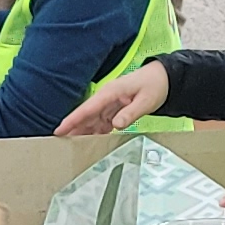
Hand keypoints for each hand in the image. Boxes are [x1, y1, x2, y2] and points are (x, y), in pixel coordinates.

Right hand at [58, 60, 172, 135]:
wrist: (164, 78)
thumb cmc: (155, 85)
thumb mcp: (146, 101)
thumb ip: (130, 113)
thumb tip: (115, 125)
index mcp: (111, 92)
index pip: (87, 108)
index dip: (72, 120)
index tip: (60, 130)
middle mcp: (107, 97)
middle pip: (86, 115)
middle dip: (73, 128)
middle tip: (61, 143)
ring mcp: (110, 103)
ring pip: (92, 120)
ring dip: (83, 132)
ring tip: (73, 146)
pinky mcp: (114, 108)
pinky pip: (102, 122)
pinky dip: (96, 132)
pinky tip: (92, 142)